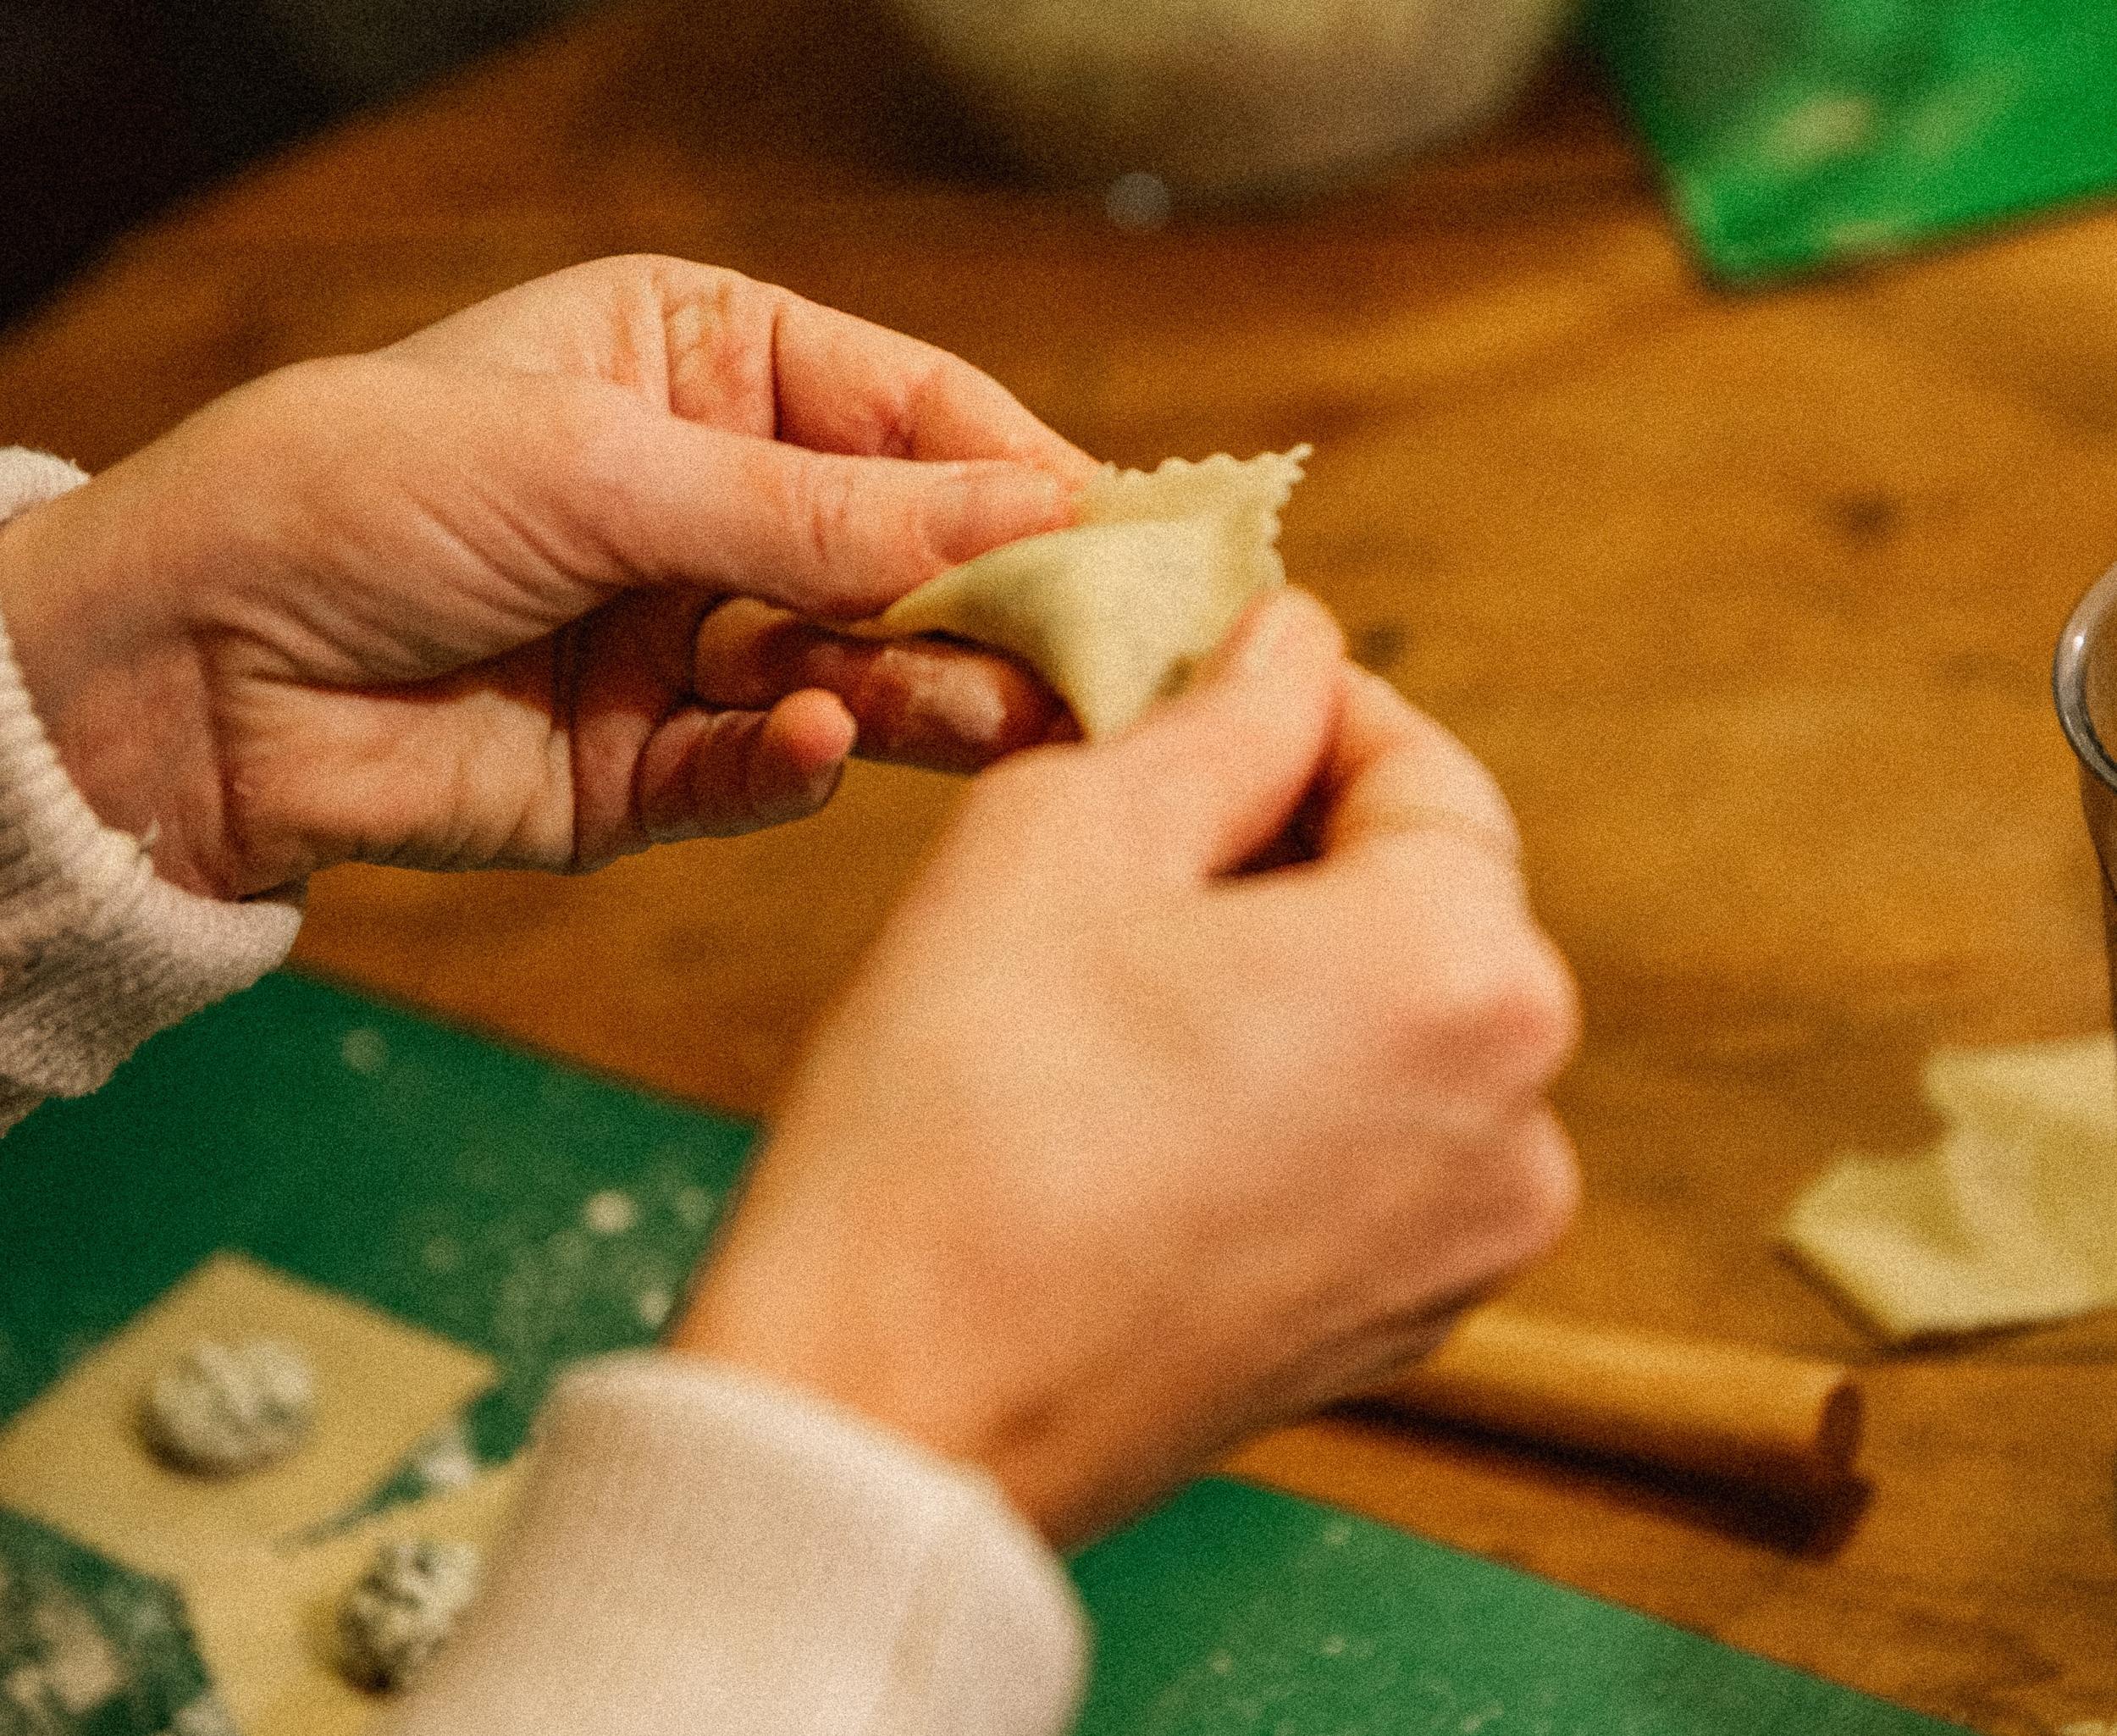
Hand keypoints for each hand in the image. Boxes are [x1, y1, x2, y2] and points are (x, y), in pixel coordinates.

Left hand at [0, 256, 1095, 899]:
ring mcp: (693, 637)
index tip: (1120, 533)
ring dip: (934, 691)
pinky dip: (798, 761)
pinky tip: (813, 741)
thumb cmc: (368, 494)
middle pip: (911, 550)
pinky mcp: (657, 768)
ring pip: (863, 668)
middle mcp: (717, 499)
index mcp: (705, 365)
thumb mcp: (603, 468)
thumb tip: (1028, 519)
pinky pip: (765, 769)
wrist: (187, 673)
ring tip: (1012, 717)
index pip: (910, 410)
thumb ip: (819, 514)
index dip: (1019, 470)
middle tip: (1102, 654)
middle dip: (1001, 599)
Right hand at [676, 590, 1579, 1545]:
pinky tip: (1148, 1103)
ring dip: (1291, 971)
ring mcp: (1467, 1248)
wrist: (884, 1408)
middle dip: (1293, 844)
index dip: (1304, 708)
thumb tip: (1292, 644)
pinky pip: (1374, 1149)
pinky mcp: (1399, 1330)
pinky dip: (1291, 1093)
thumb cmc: (957, 1113)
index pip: (1422, 768)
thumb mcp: (1067, 830)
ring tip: (1124, 983)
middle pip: (1426, 906)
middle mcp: (1518, 1121)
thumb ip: (1218, 715)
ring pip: (1399, 1029)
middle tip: (1133, 835)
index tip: (1201, 693)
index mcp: (1466, 976)